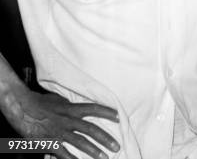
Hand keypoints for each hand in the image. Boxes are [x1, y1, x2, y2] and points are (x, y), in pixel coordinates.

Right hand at [3, 86, 119, 158]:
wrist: (21, 107)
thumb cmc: (39, 102)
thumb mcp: (59, 100)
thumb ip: (71, 105)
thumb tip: (81, 107)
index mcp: (70, 108)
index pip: (93, 109)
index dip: (107, 112)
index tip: (119, 117)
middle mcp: (67, 120)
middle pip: (90, 129)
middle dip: (105, 138)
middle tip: (116, 146)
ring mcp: (58, 132)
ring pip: (79, 142)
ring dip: (93, 150)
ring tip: (104, 157)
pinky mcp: (48, 142)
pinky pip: (62, 153)